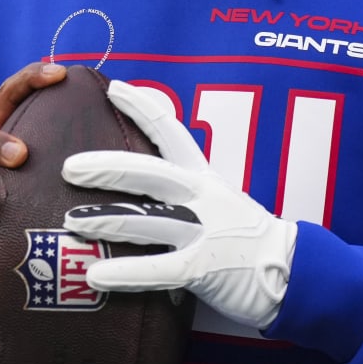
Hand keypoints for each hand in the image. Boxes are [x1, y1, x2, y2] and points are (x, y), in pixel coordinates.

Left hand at [61, 78, 297, 331]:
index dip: (144, 107)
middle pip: (150, 172)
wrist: (293, 270)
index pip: (172, 132)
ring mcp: (204, 231)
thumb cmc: (247, 238)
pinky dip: (125, 273)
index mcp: (204, 177)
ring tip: (71, 220)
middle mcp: (202, 197)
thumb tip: (141, 183)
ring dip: (107, 220)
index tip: (115, 87)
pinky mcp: (204, 268)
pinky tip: (95, 275)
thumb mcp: (218, 201)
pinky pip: (158, 270)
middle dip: (108, 167)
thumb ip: (182, 192)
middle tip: (69, 165)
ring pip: (147, 220)